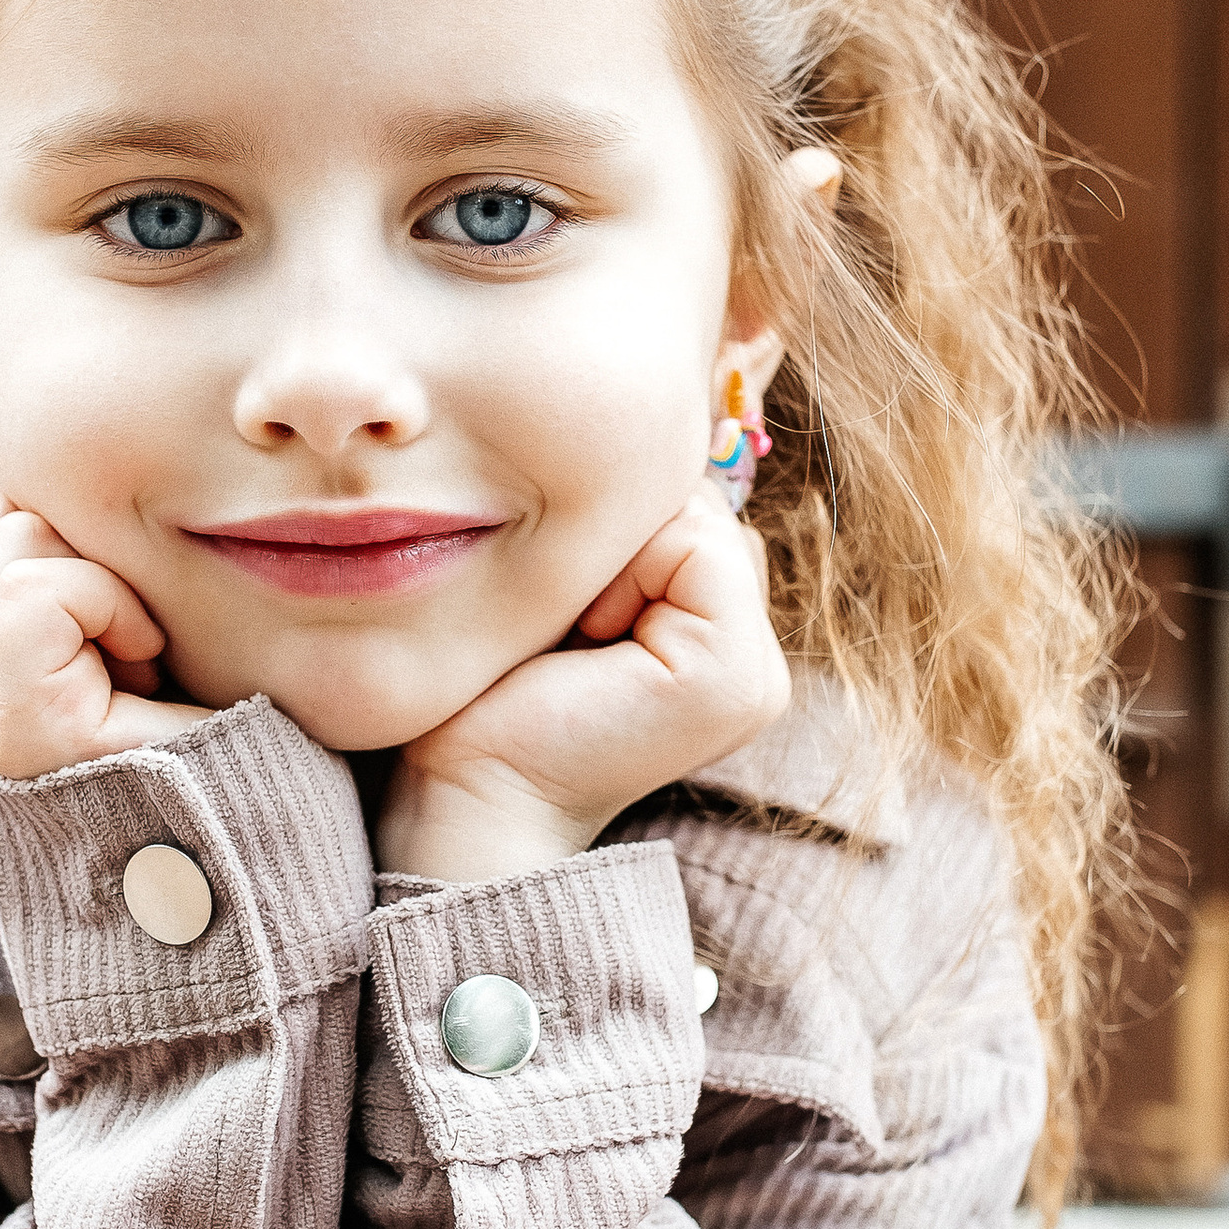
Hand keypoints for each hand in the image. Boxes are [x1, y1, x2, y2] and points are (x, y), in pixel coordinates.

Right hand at [0, 492, 210, 777]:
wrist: (259, 816)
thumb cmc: (209, 710)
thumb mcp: (118, 612)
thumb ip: (49, 556)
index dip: (59, 552)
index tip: (120, 634)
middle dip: (84, 560)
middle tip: (138, 651)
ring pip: (10, 534)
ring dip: (102, 583)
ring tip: (140, 662)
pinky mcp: (11, 726)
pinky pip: (34, 585)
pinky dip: (106, 603)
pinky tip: (142, 664)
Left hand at [374, 489, 789, 882]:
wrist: (470, 792)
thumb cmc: (488, 698)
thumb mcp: (569, 594)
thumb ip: (627, 536)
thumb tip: (651, 437)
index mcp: (721, 644)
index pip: (691, 509)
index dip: (615, 528)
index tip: (564, 612)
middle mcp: (757, 664)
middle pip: (700, 504)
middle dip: (621, 535)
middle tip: (568, 625)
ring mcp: (758, 676)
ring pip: (699, 516)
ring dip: (618, 553)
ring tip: (577, 635)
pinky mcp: (738, 679)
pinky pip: (697, 543)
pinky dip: (629, 571)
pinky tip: (590, 639)